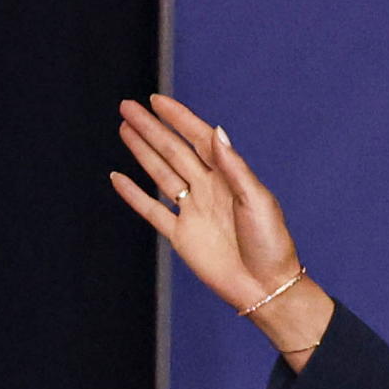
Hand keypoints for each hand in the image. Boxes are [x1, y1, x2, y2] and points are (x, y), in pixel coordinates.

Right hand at [112, 98, 327, 359]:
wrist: (265, 287)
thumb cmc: (271, 243)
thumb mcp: (258, 201)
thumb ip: (234, 168)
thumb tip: (216, 131)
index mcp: (228, 176)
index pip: (198, 138)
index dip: (178, 118)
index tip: (157, 100)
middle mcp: (207, 188)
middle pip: (172, 150)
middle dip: (151, 128)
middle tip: (127, 106)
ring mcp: (192, 211)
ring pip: (160, 173)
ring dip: (141, 151)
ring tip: (124, 128)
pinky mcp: (181, 236)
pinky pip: (152, 210)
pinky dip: (134, 194)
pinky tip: (117, 177)